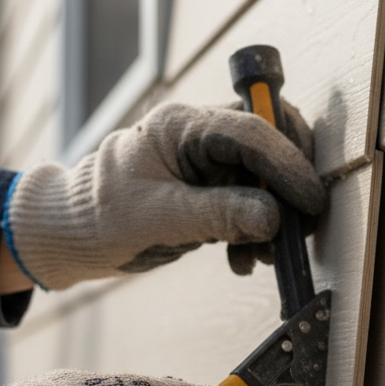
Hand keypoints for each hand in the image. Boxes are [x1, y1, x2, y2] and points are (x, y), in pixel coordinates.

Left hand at [3, 101, 324, 289]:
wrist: (74, 236)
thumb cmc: (102, 218)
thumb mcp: (161, 219)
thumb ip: (219, 215)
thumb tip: (273, 218)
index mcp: (182, 126)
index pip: (252, 132)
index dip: (288, 166)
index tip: (310, 203)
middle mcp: (200, 134)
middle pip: (271, 141)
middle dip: (289, 185)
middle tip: (297, 228)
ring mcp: (208, 161)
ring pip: (266, 175)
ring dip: (275, 214)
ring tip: (262, 256)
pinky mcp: (211, 188)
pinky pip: (252, 200)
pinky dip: (257, 230)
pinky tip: (243, 259)